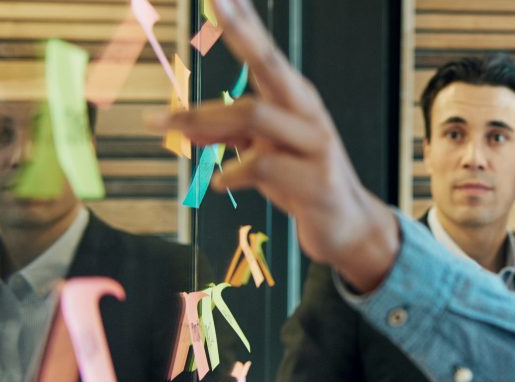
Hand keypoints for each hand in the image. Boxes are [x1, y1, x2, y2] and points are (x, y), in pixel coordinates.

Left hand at [151, 0, 397, 290]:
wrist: (348, 227)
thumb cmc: (303, 182)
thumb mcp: (262, 152)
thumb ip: (229, 134)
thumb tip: (184, 124)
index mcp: (295, 102)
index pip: (266, 55)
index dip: (243, 23)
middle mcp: (308, 114)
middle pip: (271, 66)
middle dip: (242, 32)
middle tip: (217, 1)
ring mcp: (316, 145)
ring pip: (255, 114)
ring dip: (203, 119)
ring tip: (166, 125)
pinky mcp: (315, 181)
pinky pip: (262, 165)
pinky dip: (232, 172)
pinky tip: (220, 183)